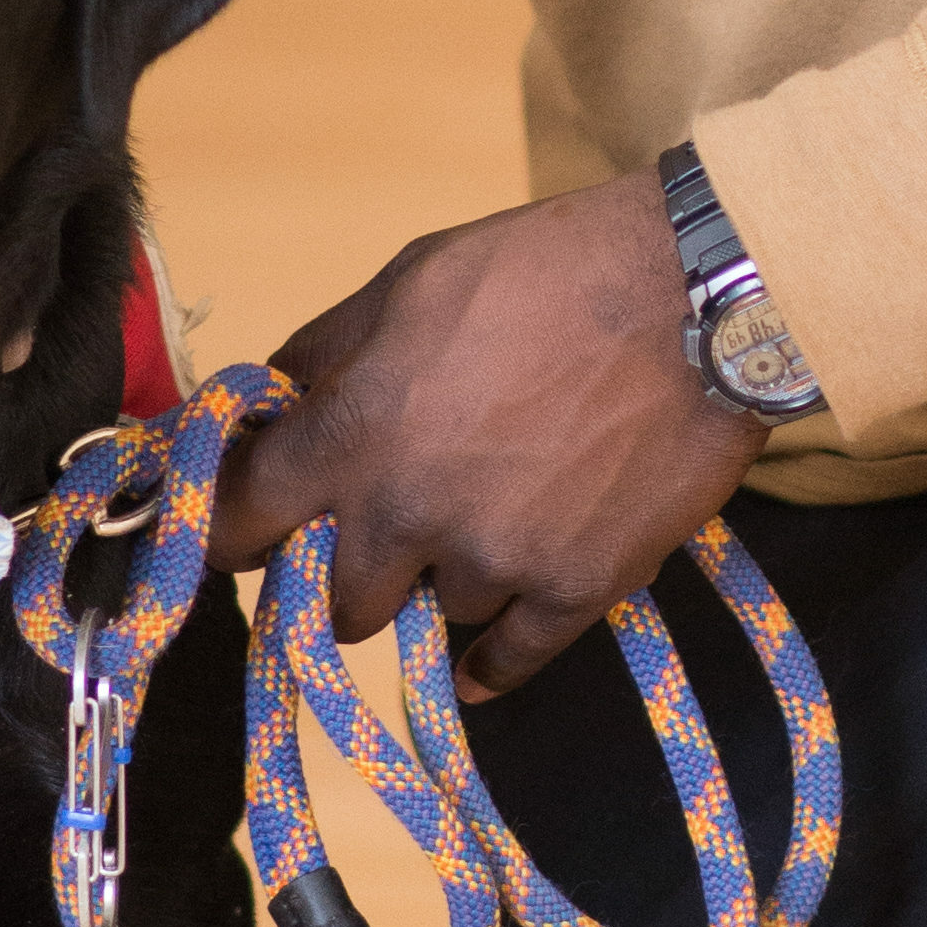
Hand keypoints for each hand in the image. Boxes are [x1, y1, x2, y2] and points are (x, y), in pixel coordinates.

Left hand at [210, 172, 764, 699]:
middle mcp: (409, 515)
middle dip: (357, 564)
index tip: (244, 535)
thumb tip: (275, 399)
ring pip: (435, 610)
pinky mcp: (575, 589)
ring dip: (449, 576)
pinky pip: (509, 660)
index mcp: (355, 434)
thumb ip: (329, 350)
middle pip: (338, 600)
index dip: (233, 530)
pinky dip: (493, 656)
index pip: (240, 523)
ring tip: (493, 516)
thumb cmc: (546, 266)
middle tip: (392, 522)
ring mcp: (495, 561)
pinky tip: (486, 650)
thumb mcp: (415, 277)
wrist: (693, 294)